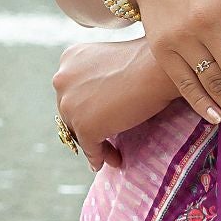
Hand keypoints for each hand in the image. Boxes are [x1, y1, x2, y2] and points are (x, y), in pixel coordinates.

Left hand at [55, 29, 176, 171]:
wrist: (158, 67)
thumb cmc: (147, 61)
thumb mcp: (110, 62)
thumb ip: (97, 79)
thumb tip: (99, 106)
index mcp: (68, 60)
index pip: (72, 93)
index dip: (84, 109)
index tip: (98, 118)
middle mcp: (62, 80)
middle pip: (70, 114)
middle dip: (87, 127)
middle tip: (105, 138)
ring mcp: (70, 105)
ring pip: (79, 133)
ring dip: (95, 145)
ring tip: (113, 154)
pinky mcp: (85, 126)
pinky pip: (91, 149)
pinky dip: (101, 157)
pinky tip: (114, 160)